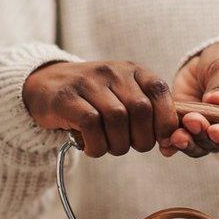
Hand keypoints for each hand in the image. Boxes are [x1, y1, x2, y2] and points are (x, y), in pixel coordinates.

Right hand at [23, 61, 177, 157]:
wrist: (46, 86)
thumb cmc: (93, 101)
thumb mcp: (124, 98)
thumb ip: (149, 115)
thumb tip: (172, 142)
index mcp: (133, 71)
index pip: (159, 91)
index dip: (164, 121)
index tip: (160, 140)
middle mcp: (112, 71)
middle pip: (139, 110)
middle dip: (140, 139)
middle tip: (129, 146)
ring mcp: (88, 81)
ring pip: (116, 118)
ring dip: (117, 144)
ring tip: (109, 147)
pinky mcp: (66, 97)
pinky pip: (90, 124)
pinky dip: (96, 145)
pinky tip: (92, 148)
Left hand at [164, 42, 218, 157]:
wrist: (208, 60)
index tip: (215, 129)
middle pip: (217, 145)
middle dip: (203, 135)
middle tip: (192, 120)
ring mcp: (207, 132)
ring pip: (198, 146)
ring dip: (188, 142)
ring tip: (177, 135)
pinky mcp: (187, 128)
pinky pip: (181, 140)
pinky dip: (173, 144)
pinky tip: (165, 146)